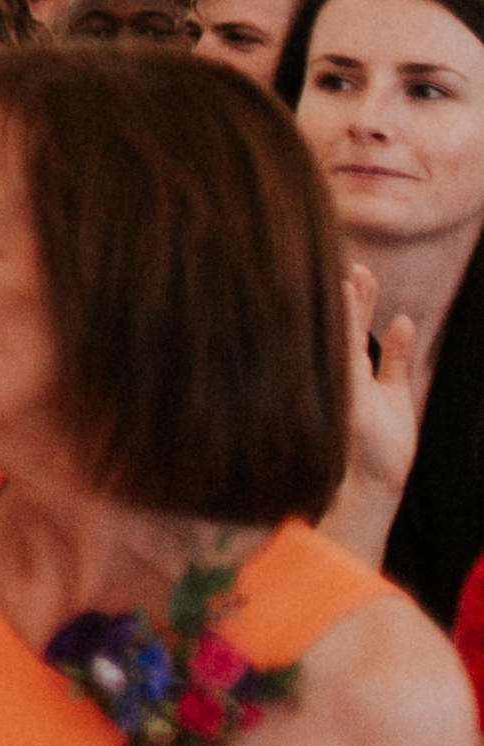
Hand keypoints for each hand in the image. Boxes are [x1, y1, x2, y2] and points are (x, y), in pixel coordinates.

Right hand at [340, 271, 429, 539]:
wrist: (378, 481)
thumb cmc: (386, 444)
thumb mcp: (398, 392)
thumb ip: (399, 357)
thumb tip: (405, 320)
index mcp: (354, 372)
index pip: (354, 326)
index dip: (360, 298)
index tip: (362, 270)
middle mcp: (343, 373)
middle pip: (346, 324)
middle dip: (353, 294)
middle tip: (356, 264)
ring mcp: (340, 382)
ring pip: (341, 334)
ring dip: (347, 305)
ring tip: (353, 274)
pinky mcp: (344, 391)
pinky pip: (342, 351)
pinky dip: (342, 326)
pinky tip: (344, 305)